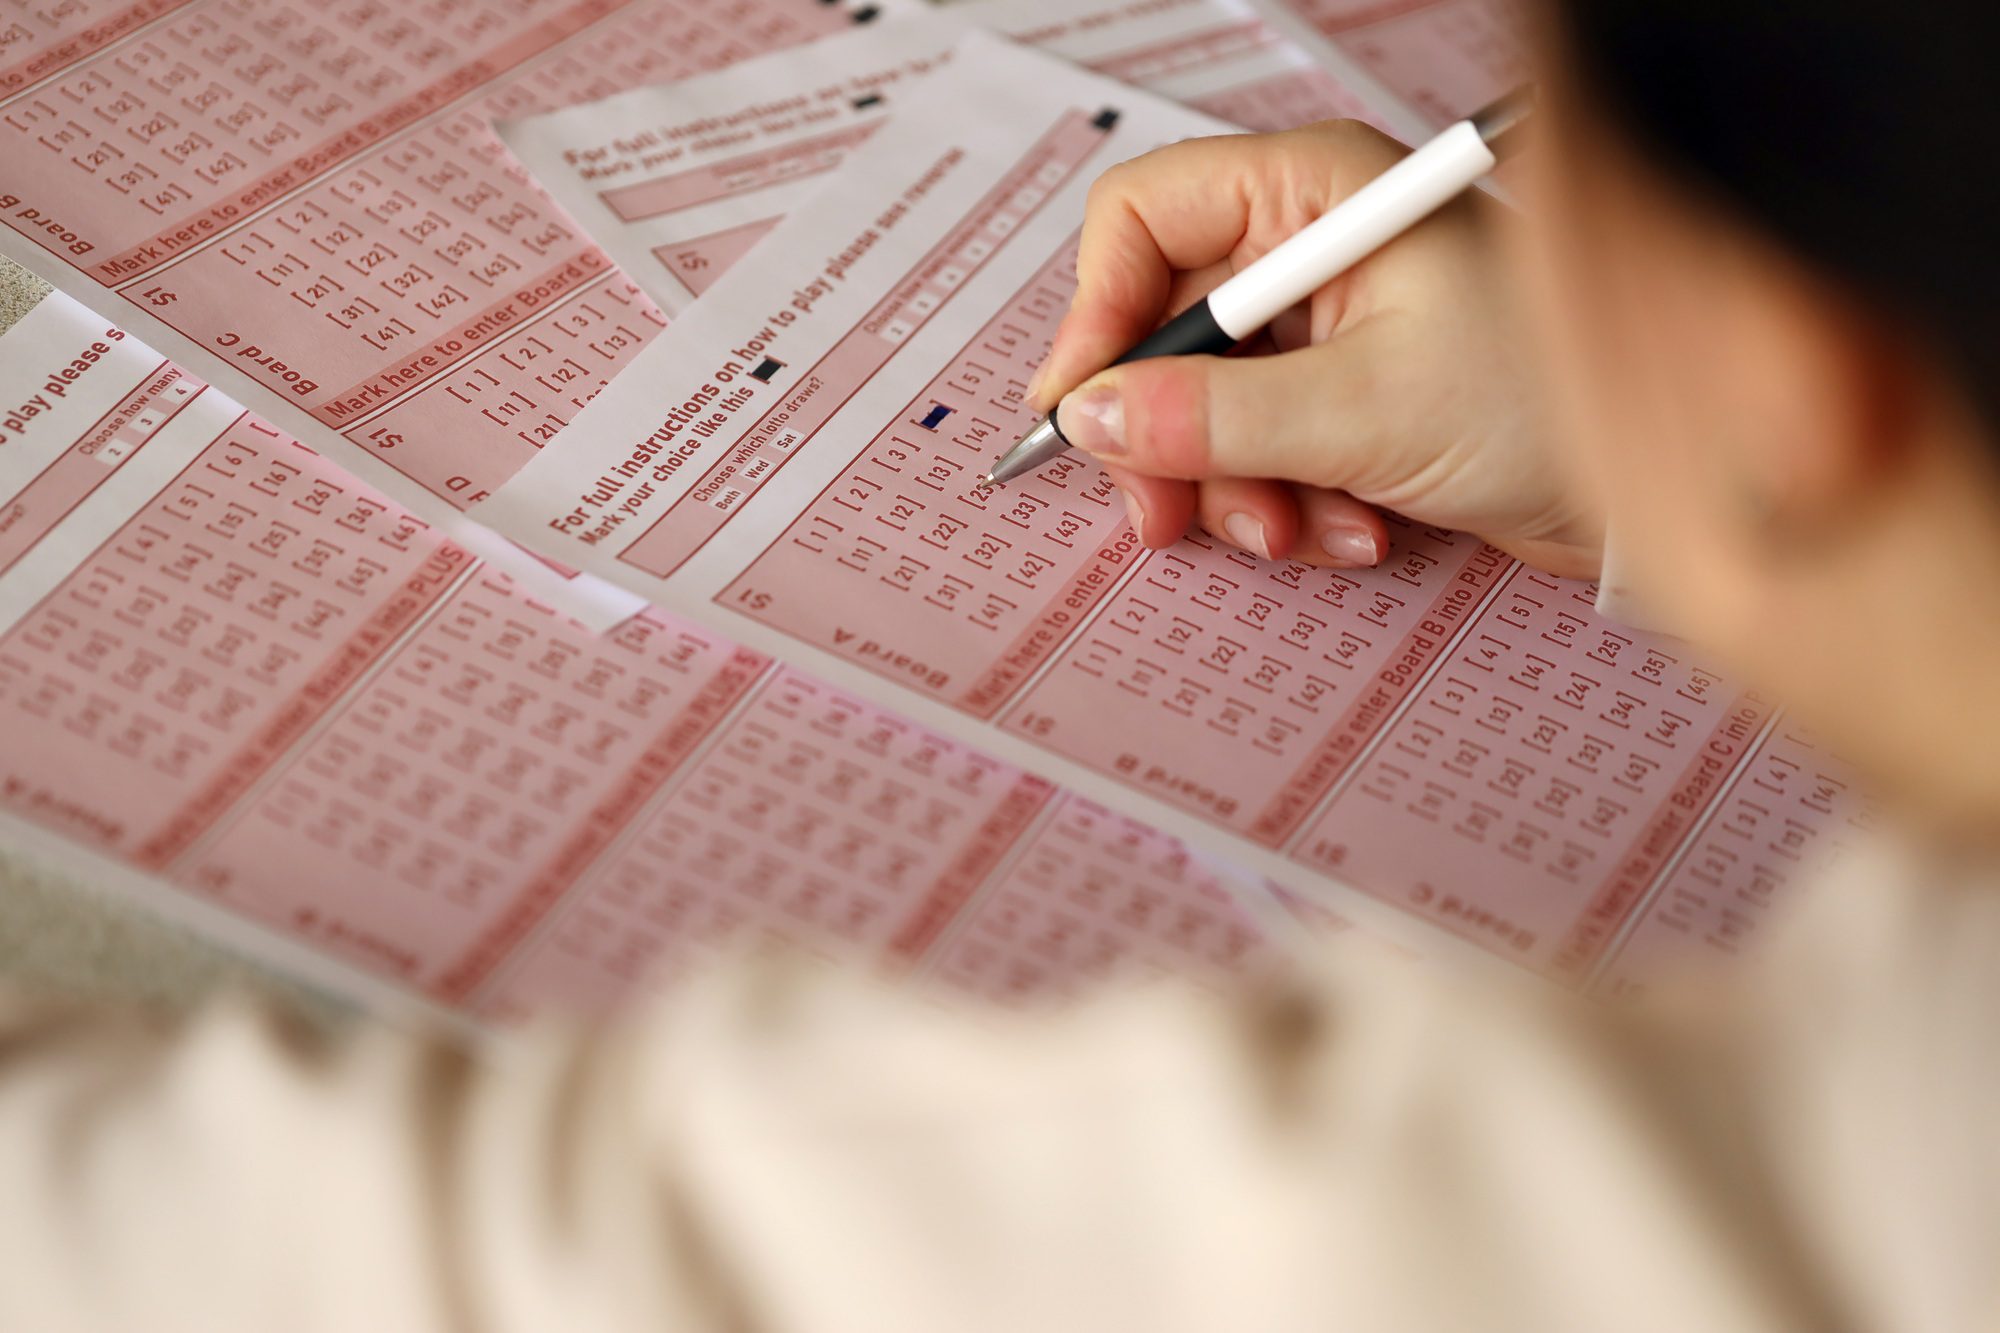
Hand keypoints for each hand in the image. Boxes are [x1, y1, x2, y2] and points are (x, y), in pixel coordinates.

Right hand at [1031, 120, 1601, 576]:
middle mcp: (1308, 244)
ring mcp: (1324, 322)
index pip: (1143, 216)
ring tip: (1297, 531)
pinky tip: (1351, 529)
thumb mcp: (1360, 414)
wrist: (1652, 490)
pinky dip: (1285, 498)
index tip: (1084, 411)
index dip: (1098, 313)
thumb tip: (1094, 418)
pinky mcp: (1340, 391)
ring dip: (1233, 486)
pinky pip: (1256, 445)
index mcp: (1314, 193)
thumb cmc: (1545, 405)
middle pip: (1161, 325)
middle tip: (1161, 514)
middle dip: (1166, 434)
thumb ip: (1212, 417)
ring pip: (1200, 400)